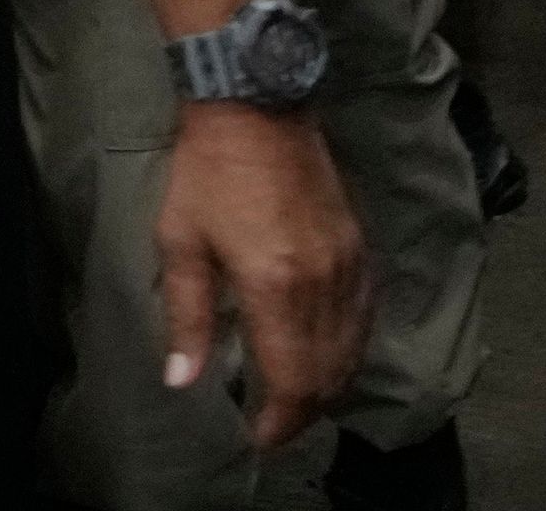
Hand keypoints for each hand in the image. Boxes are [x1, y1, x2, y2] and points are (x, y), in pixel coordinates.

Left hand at [157, 101, 363, 447]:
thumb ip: (188, 317)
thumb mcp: (181, 244)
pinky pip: (364, 320)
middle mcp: (323, 285)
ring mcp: (349, 268)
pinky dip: (348, 350)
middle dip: (302, 411)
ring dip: (327, 385)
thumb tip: (182, 381)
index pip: (292, 380)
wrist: (256, 109)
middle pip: (327, 375)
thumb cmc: (207, 175)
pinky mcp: (361, 251)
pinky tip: (326, 355)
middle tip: (272, 424)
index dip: (279, 421)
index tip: (258, 437)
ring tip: (295, 400)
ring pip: (351, 352)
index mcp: (276, 287)